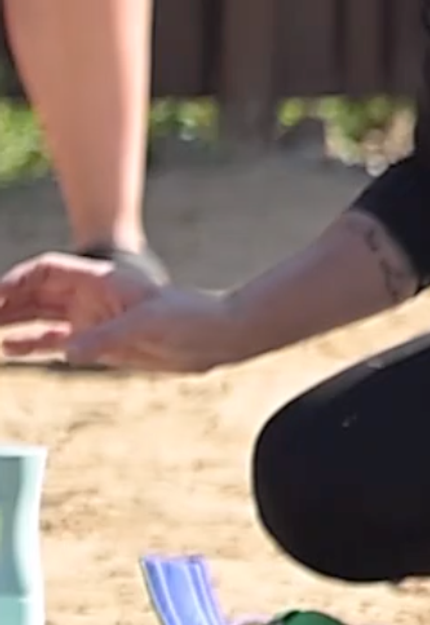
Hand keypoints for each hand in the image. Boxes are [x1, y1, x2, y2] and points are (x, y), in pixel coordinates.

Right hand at [0, 255, 240, 370]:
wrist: (214, 336)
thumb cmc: (188, 318)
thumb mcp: (148, 325)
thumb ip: (106, 337)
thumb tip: (69, 352)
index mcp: (100, 280)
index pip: (47, 271)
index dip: (16, 280)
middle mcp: (90, 296)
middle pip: (35, 293)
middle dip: (4, 301)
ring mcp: (91, 318)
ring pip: (38, 317)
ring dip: (9, 322)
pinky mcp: (97, 342)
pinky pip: (53, 341)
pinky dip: (28, 344)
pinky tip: (6, 350)